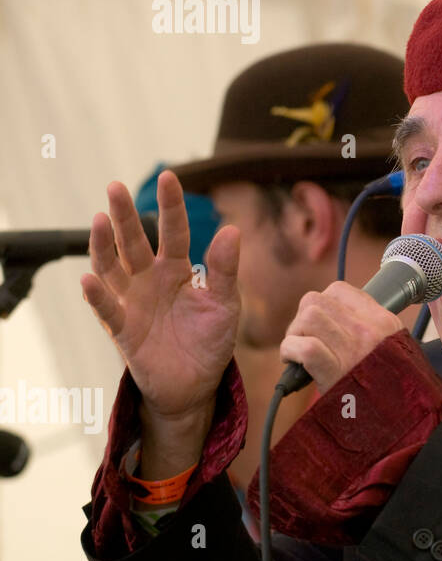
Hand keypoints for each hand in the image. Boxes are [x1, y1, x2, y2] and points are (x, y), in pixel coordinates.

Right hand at [80, 170, 239, 474]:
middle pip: (134, 242)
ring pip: (113, 268)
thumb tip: (232, 230)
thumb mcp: (225, 304)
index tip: (169, 176)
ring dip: (104, 246)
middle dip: (125, 216)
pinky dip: (97, 296)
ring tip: (99, 220)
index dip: (171, 206)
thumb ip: (224, 270)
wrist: (196, 384)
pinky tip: (89, 279)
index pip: (174, 232)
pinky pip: (107, 310)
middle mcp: (150, 281)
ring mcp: (133, 303)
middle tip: (115, 187)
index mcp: (178, 270)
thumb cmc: (210, 341)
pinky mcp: (123, 331)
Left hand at [280, 282, 402, 393]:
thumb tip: (337, 320)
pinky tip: (292, 362)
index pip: (340, 290)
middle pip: (315, 300)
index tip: (320, 325)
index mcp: (384, 322)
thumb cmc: (394, 391)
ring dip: (294, 334)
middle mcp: (370, 331)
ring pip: (308, 316)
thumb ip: (373, 332)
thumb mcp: (396, 352)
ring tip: (298, 351)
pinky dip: (291, 351)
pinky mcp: (336, 373)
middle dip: (301, 319)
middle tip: (304, 339)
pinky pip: (304, 346)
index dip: (321, 305)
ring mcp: (353, 350)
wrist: (403, 426)